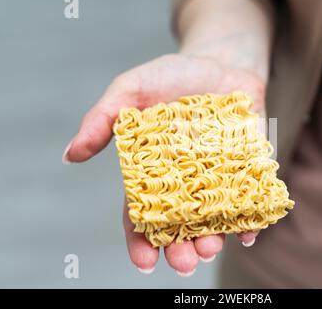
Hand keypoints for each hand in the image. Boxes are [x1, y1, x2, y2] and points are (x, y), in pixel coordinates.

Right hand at [63, 53, 263, 274]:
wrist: (221, 59)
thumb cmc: (173, 75)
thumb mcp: (131, 90)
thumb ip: (103, 120)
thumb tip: (70, 155)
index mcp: (154, 171)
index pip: (143, 214)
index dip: (141, 240)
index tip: (145, 261)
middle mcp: (186, 181)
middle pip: (181, 225)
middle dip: (181, 248)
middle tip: (185, 262)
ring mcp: (218, 177)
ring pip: (214, 219)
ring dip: (213, 239)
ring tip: (210, 247)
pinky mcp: (249, 167)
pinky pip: (251, 199)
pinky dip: (251, 218)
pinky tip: (250, 233)